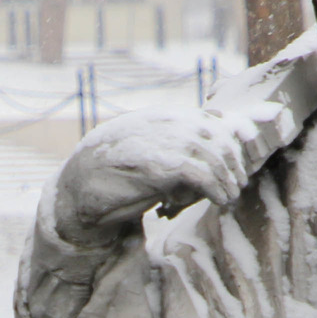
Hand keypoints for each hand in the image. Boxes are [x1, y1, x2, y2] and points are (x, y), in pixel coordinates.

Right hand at [52, 105, 287, 248]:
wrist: (76, 188)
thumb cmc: (114, 175)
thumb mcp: (149, 152)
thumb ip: (174, 147)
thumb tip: (211, 157)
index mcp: (164, 116)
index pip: (213, 119)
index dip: (234, 141)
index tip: (240, 165)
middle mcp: (166, 122)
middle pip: (221, 137)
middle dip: (234, 164)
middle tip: (236, 185)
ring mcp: (162, 141)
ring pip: (217, 156)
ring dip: (229, 180)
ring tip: (228, 198)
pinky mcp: (159, 165)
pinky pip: (203, 174)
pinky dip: (218, 189)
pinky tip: (220, 201)